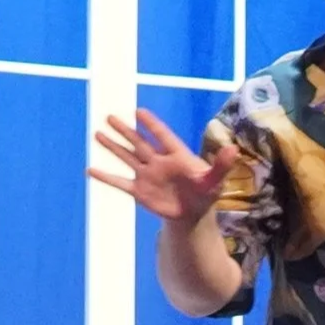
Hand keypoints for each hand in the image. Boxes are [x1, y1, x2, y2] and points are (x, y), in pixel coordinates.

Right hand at [89, 110, 241, 223]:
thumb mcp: (214, 180)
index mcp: (176, 156)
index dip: (151, 125)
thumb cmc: (205, 193)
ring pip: (127, 157)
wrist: (191, 213)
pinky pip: (120, 182)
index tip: (138, 111)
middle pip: (139, 143)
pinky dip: (106, 177)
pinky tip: (91, 170)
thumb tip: (233, 149)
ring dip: (113, 147)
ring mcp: (147, 175)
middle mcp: (158, 162)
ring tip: (97, 134)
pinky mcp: (139, 190)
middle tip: (109, 117)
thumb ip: (221, 165)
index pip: (161, 137)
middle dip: (124, 131)